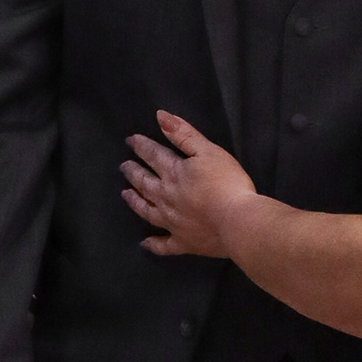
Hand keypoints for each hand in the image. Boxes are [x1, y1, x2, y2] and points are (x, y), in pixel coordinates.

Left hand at [121, 112, 254, 257]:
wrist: (238, 222)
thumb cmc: (227, 183)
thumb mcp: (208, 151)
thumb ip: (183, 134)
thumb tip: (160, 116)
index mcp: (173, 173)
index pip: (153, 155)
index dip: (141, 146)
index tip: (130, 141)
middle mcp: (166, 198)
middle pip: (144, 183)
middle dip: (133, 172)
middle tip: (123, 167)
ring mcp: (172, 223)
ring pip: (147, 211)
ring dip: (135, 202)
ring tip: (125, 194)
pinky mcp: (183, 242)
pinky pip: (163, 245)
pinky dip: (154, 244)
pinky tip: (145, 243)